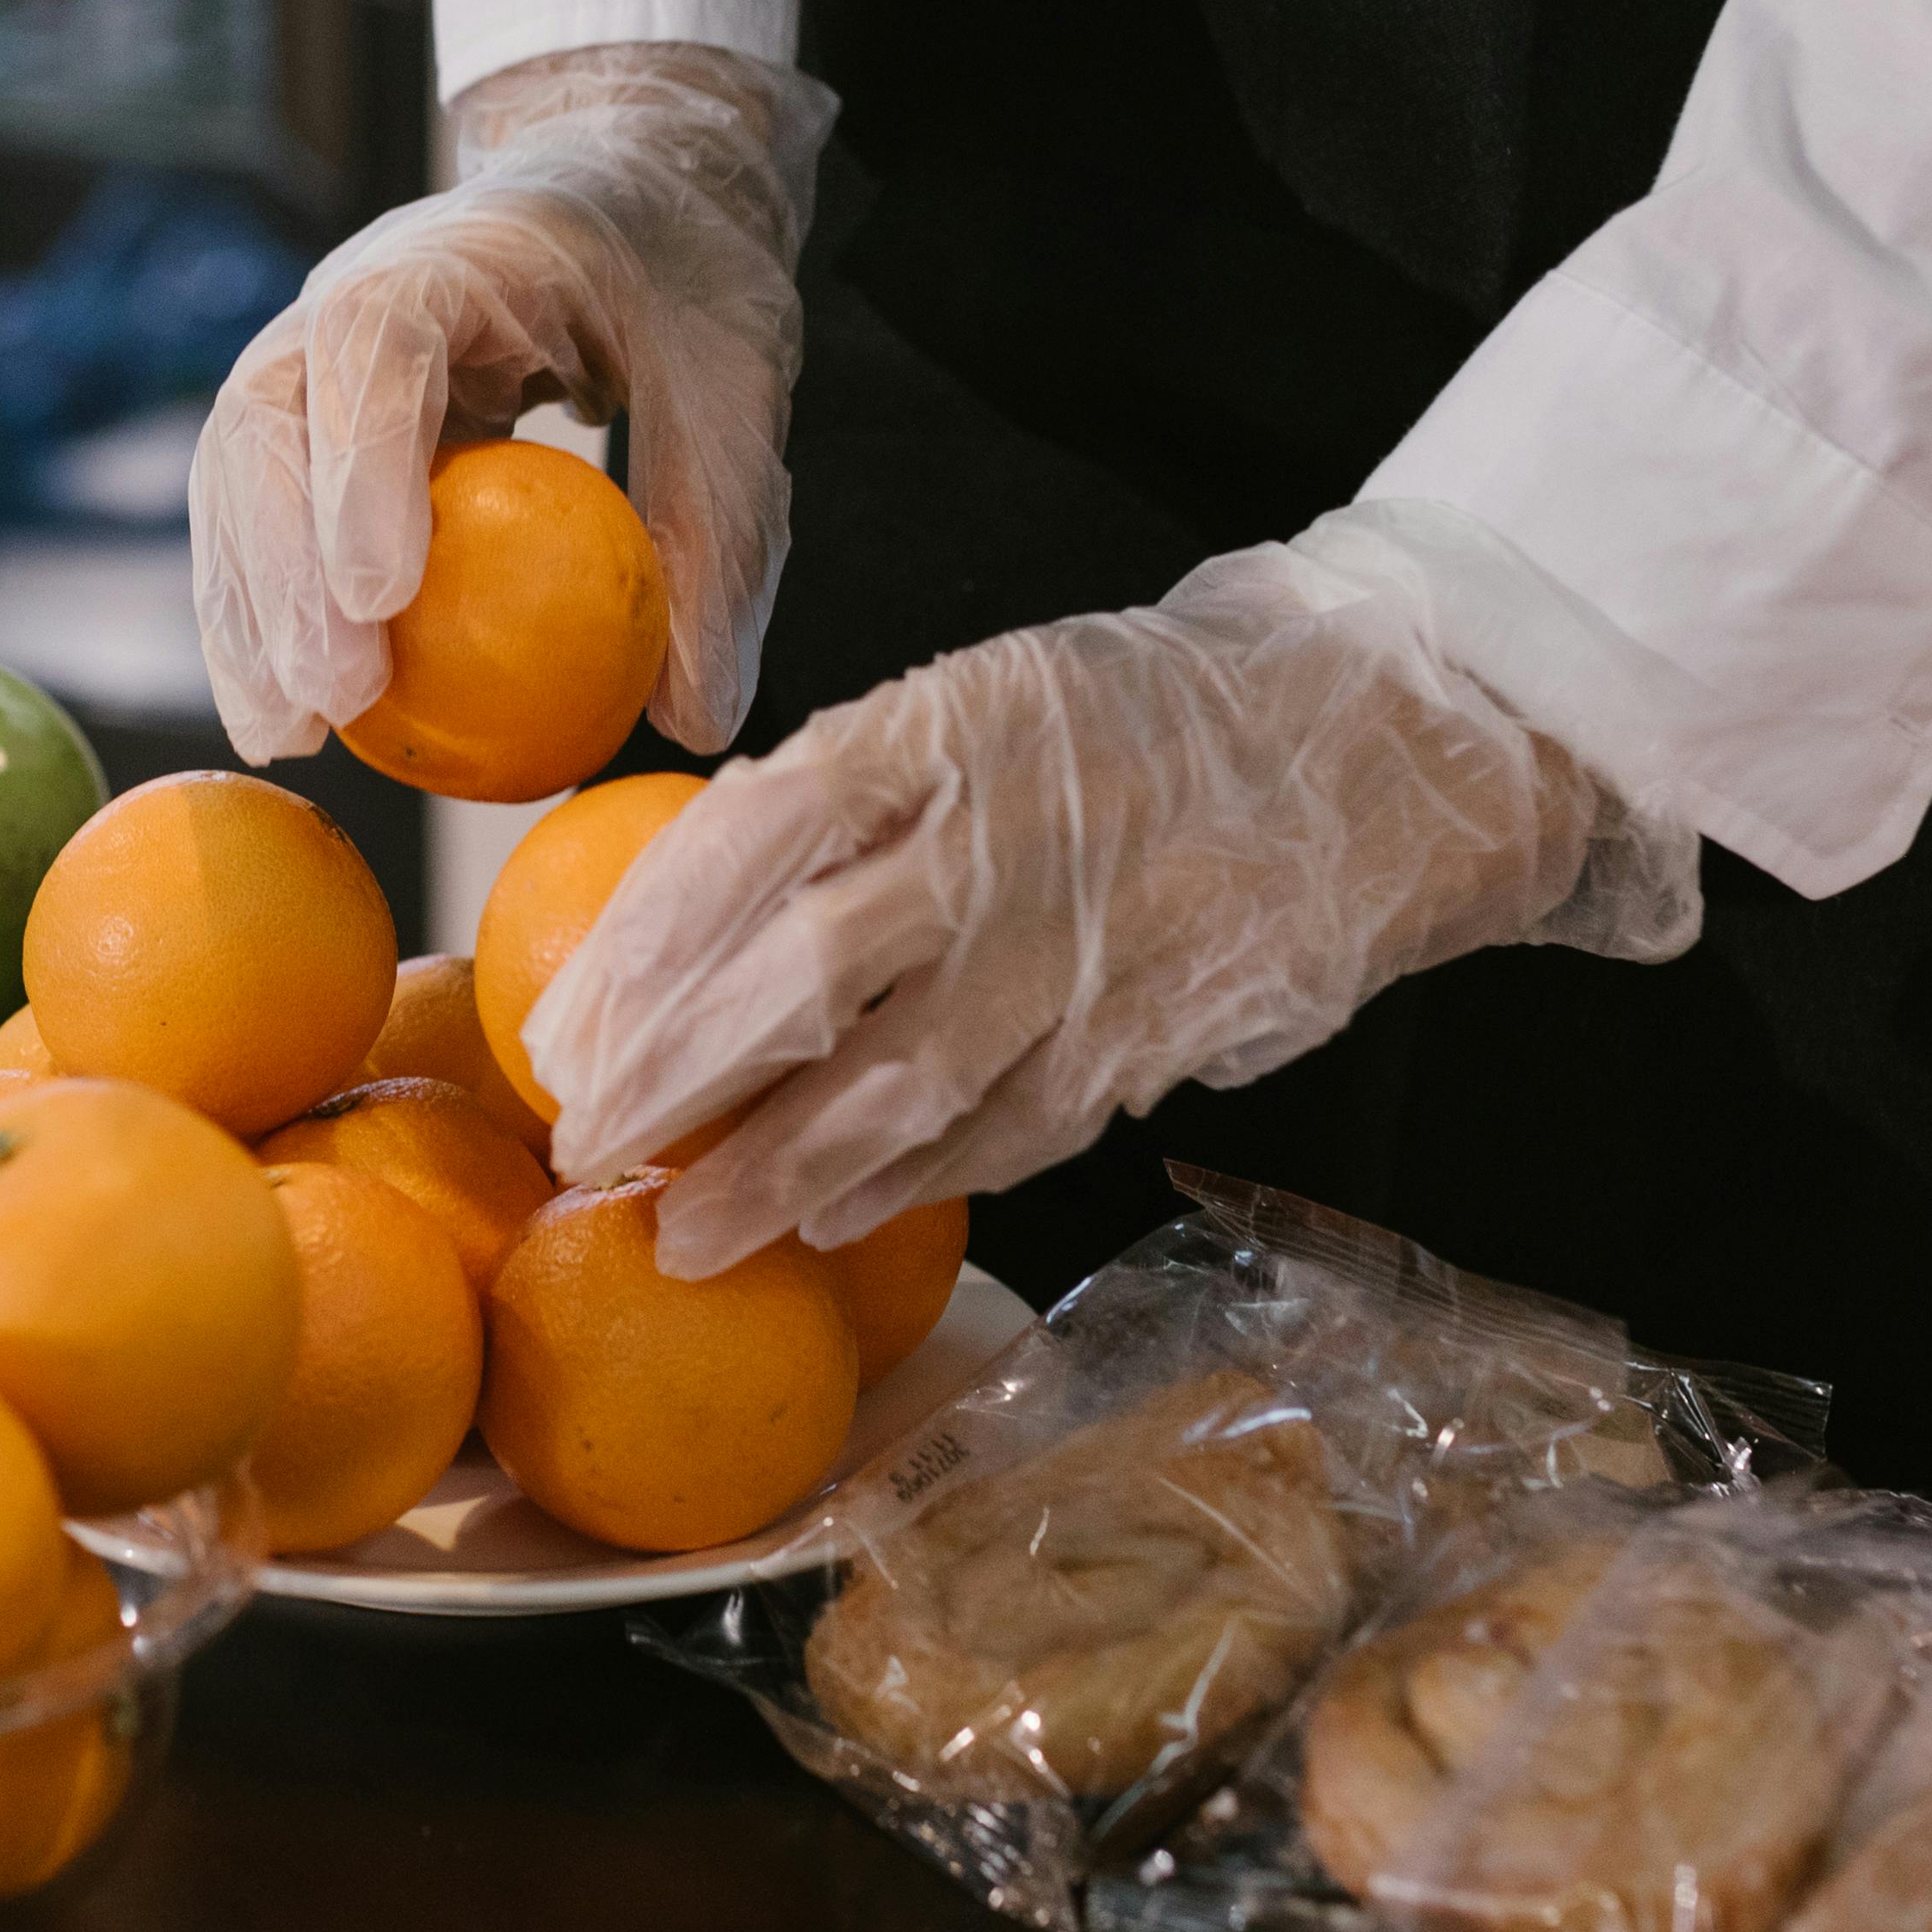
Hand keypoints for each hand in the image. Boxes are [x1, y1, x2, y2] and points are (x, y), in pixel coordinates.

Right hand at [192, 42, 830, 762]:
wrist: (635, 192)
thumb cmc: (685, 282)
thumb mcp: (737, 394)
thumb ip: (717, 538)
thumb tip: (697, 719)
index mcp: (460, 254)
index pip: (374, 344)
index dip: (363, 469)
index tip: (382, 599)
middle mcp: (354, 291)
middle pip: (273, 419)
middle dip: (285, 569)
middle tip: (336, 701)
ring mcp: (318, 352)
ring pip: (242, 473)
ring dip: (252, 607)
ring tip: (288, 735)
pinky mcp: (317, 416)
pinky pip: (263, 511)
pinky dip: (268, 608)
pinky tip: (294, 715)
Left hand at [520, 519, 1701, 1277]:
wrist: (1374, 732)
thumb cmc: (1134, 725)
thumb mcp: (981, 702)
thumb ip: (845, 801)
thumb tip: (676, 924)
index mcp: (938, 724)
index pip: (744, 838)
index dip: (637, 950)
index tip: (557, 1032)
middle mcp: (1001, 831)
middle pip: (795, 971)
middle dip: (674, 1078)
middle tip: (582, 1147)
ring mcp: (1084, 941)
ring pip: (897, 1078)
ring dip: (776, 1167)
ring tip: (683, 1229)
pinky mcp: (1156, 1029)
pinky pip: (1010, 1126)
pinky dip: (913, 1182)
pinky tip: (831, 1219)